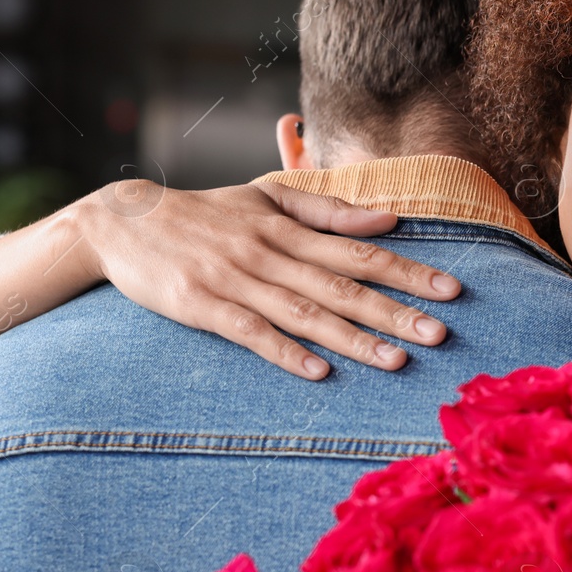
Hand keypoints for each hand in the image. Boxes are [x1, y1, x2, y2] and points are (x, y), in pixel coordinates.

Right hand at [67, 179, 462, 378]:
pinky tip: (319, 372)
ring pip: (303, 312)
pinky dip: (284, 352)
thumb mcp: (265, 199)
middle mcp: (268, 253)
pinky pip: (249, 332)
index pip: (360, 251)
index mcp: (287, 229)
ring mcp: (234, 280)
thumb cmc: (204, 213)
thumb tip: (391, 217)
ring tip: (396, 360)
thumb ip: (329, 211)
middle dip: (394, 310)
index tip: (452, 289)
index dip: (408, 271)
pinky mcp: (200, 305)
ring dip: (352, 338)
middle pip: (342, 285)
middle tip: (441, 333)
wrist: (119, 222)